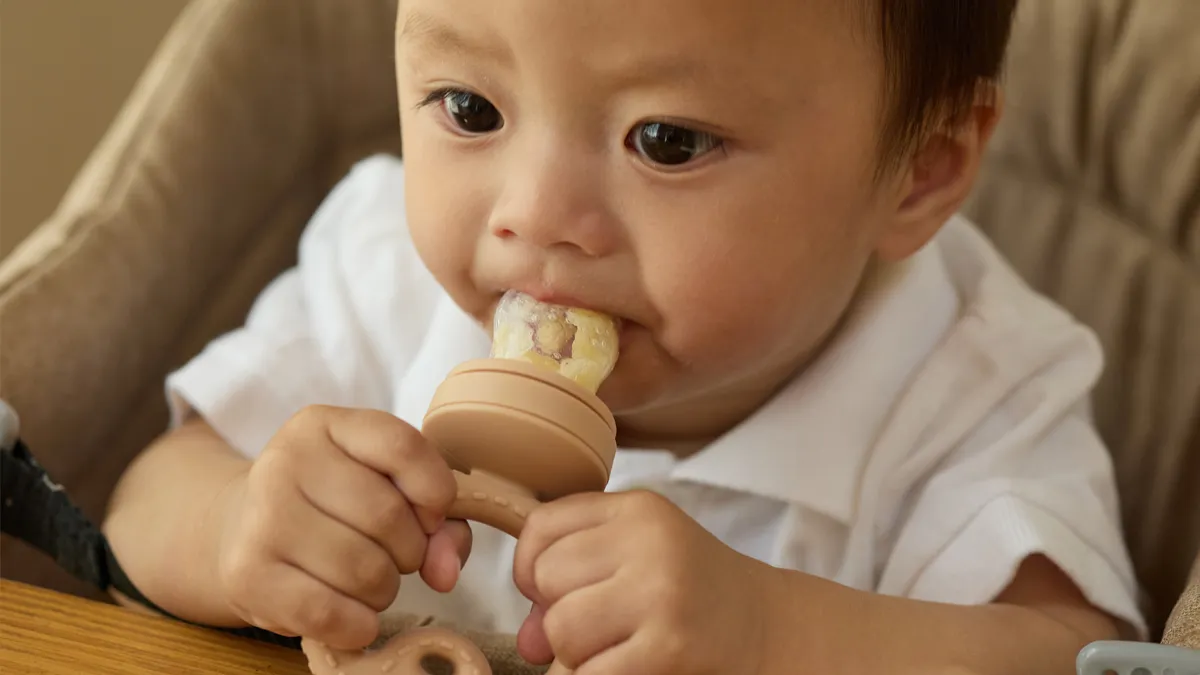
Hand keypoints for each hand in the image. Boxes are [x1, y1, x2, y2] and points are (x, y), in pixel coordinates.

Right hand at [212, 405, 470, 648]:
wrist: (242, 529)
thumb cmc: (334, 506)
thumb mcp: (388, 487)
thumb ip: (440, 522)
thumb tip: (445, 573)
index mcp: (325, 425)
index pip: (402, 446)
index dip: (435, 491)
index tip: (432, 517)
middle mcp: (286, 461)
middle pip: (386, 515)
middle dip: (411, 551)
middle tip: (397, 558)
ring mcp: (261, 517)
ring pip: (362, 569)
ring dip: (385, 590)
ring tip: (371, 583)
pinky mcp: (246, 574)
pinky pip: (326, 613)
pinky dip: (357, 625)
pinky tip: (355, 617)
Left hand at [512, 490, 772, 674]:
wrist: (768, 629)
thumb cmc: (688, 595)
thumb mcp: (636, 561)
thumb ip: (571, 584)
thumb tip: (529, 642)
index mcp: (639, 508)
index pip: (540, 526)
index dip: (533, 569)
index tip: (559, 592)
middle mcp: (652, 542)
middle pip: (548, 579)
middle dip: (560, 615)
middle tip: (604, 626)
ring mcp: (662, 594)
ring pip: (562, 630)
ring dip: (578, 655)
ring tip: (620, 649)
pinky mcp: (669, 647)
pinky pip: (588, 674)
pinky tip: (630, 669)